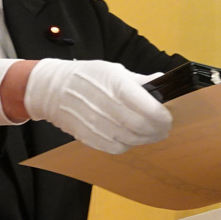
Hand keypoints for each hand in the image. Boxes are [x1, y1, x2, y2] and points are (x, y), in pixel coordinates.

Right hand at [22, 59, 171, 153]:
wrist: (52, 89)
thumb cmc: (88, 77)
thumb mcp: (114, 71)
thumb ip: (140, 81)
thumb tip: (163, 82)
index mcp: (116, 86)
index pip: (149, 109)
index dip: (163, 116)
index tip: (168, 116)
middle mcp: (107, 107)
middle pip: (143, 127)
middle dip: (159, 129)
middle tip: (164, 127)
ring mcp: (97, 125)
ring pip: (132, 140)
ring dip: (147, 138)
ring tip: (151, 132)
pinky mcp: (90, 138)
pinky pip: (117, 148)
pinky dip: (129, 144)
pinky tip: (131, 136)